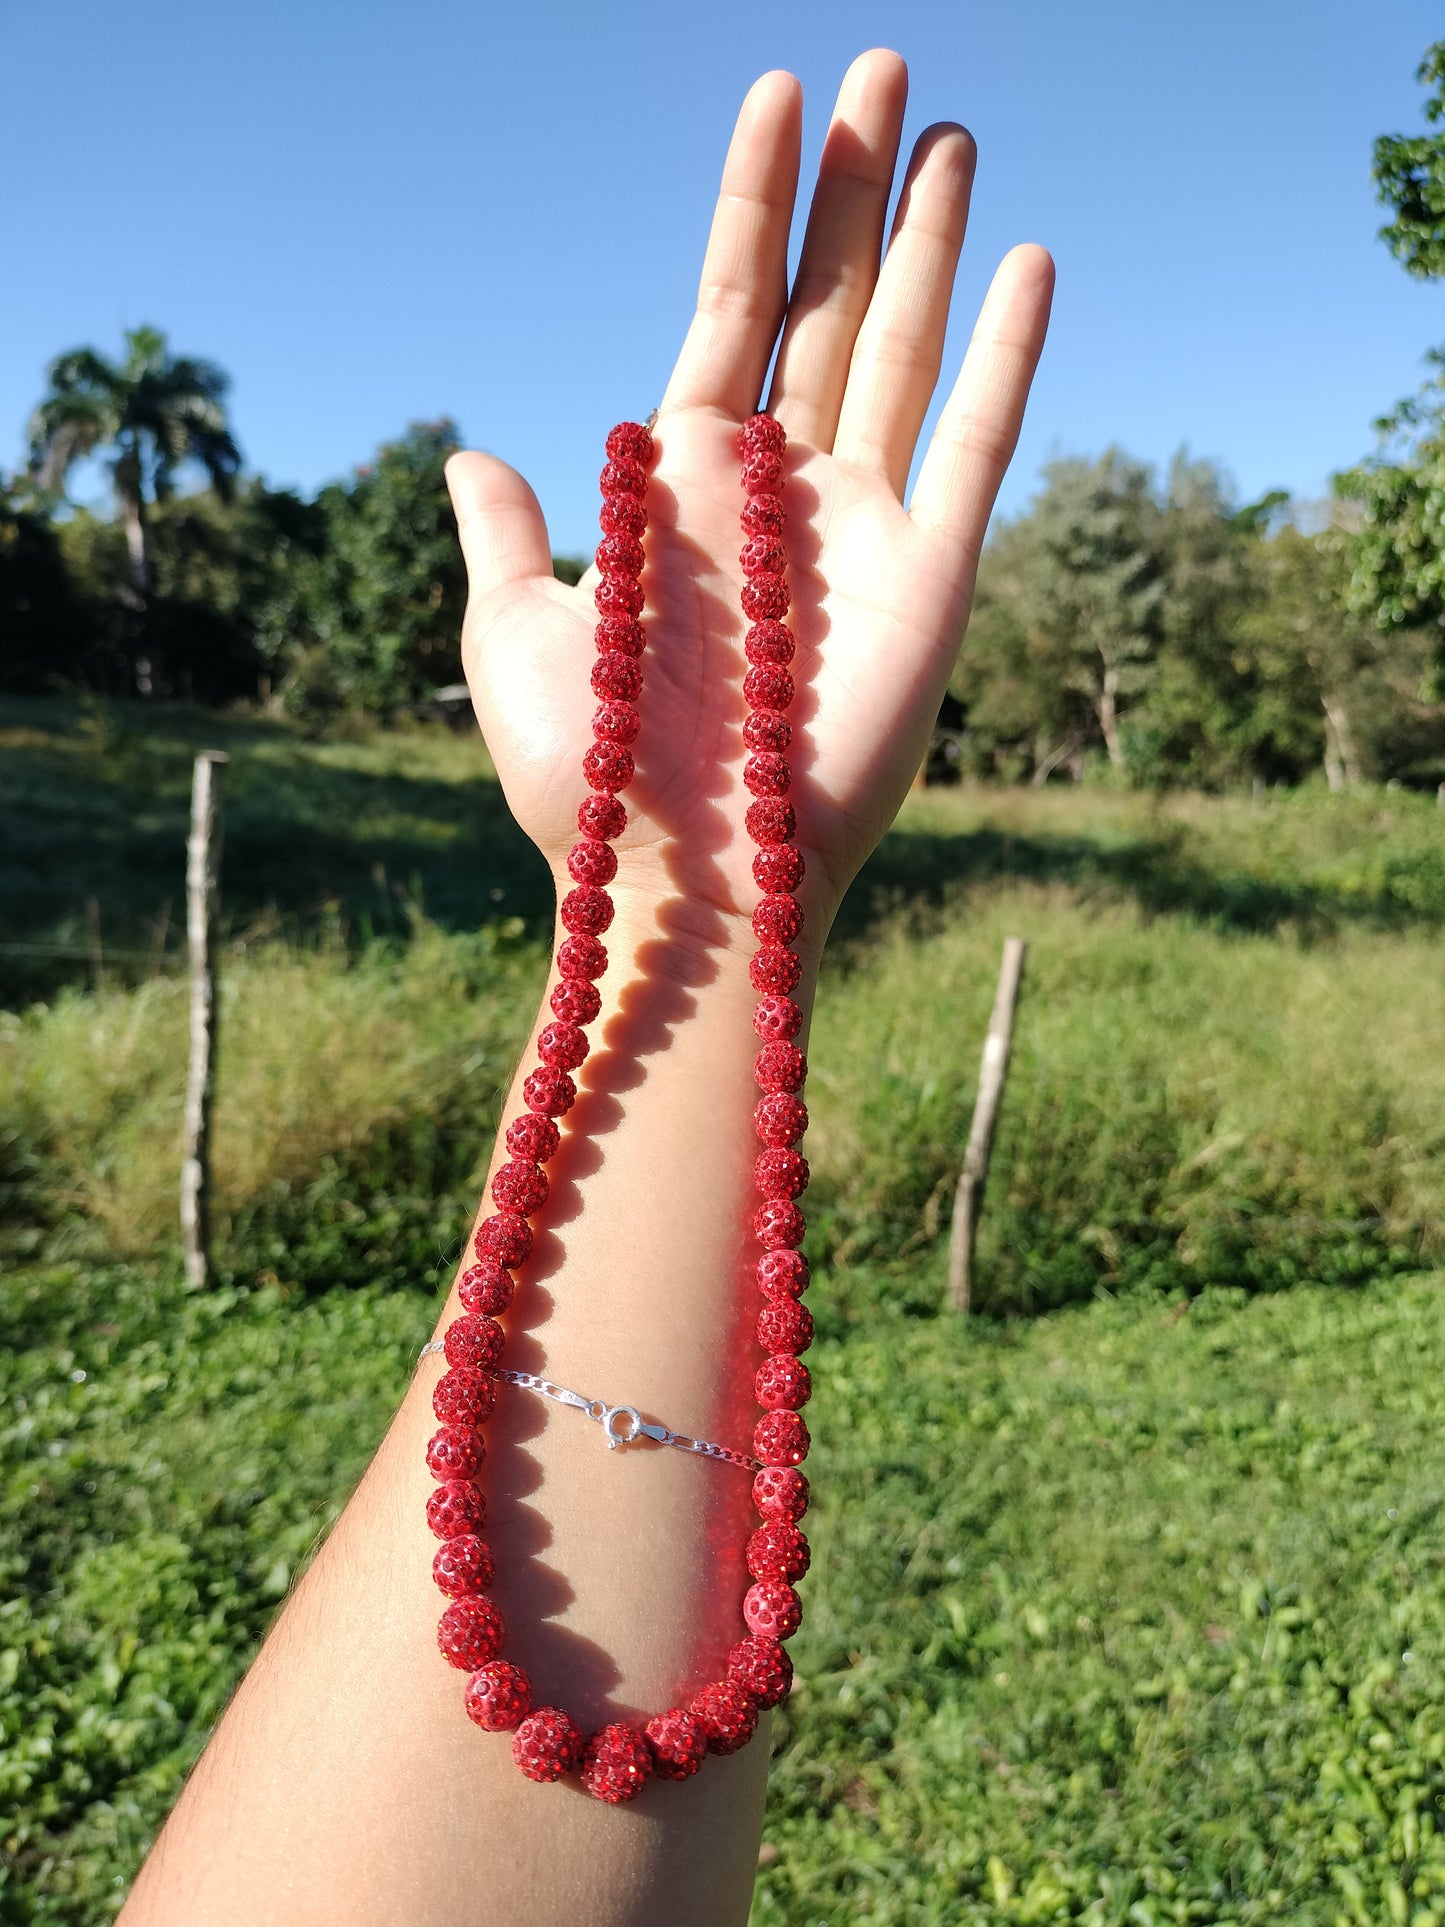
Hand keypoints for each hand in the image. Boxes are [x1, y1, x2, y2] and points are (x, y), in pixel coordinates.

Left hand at [446, 50, 1051, 940]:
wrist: (688, 878)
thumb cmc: (594, 777)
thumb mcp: (514, 637)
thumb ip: (507, 535)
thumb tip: (473, 452)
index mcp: (684, 483)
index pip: (728, 303)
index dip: (750, 199)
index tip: (774, 91)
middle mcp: (780, 487)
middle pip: (827, 300)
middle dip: (853, 186)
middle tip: (883, 70)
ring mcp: (864, 525)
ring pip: (905, 346)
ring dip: (929, 238)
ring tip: (946, 131)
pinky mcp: (933, 575)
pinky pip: (976, 441)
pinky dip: (1007, 354)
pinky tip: (1025, 261)